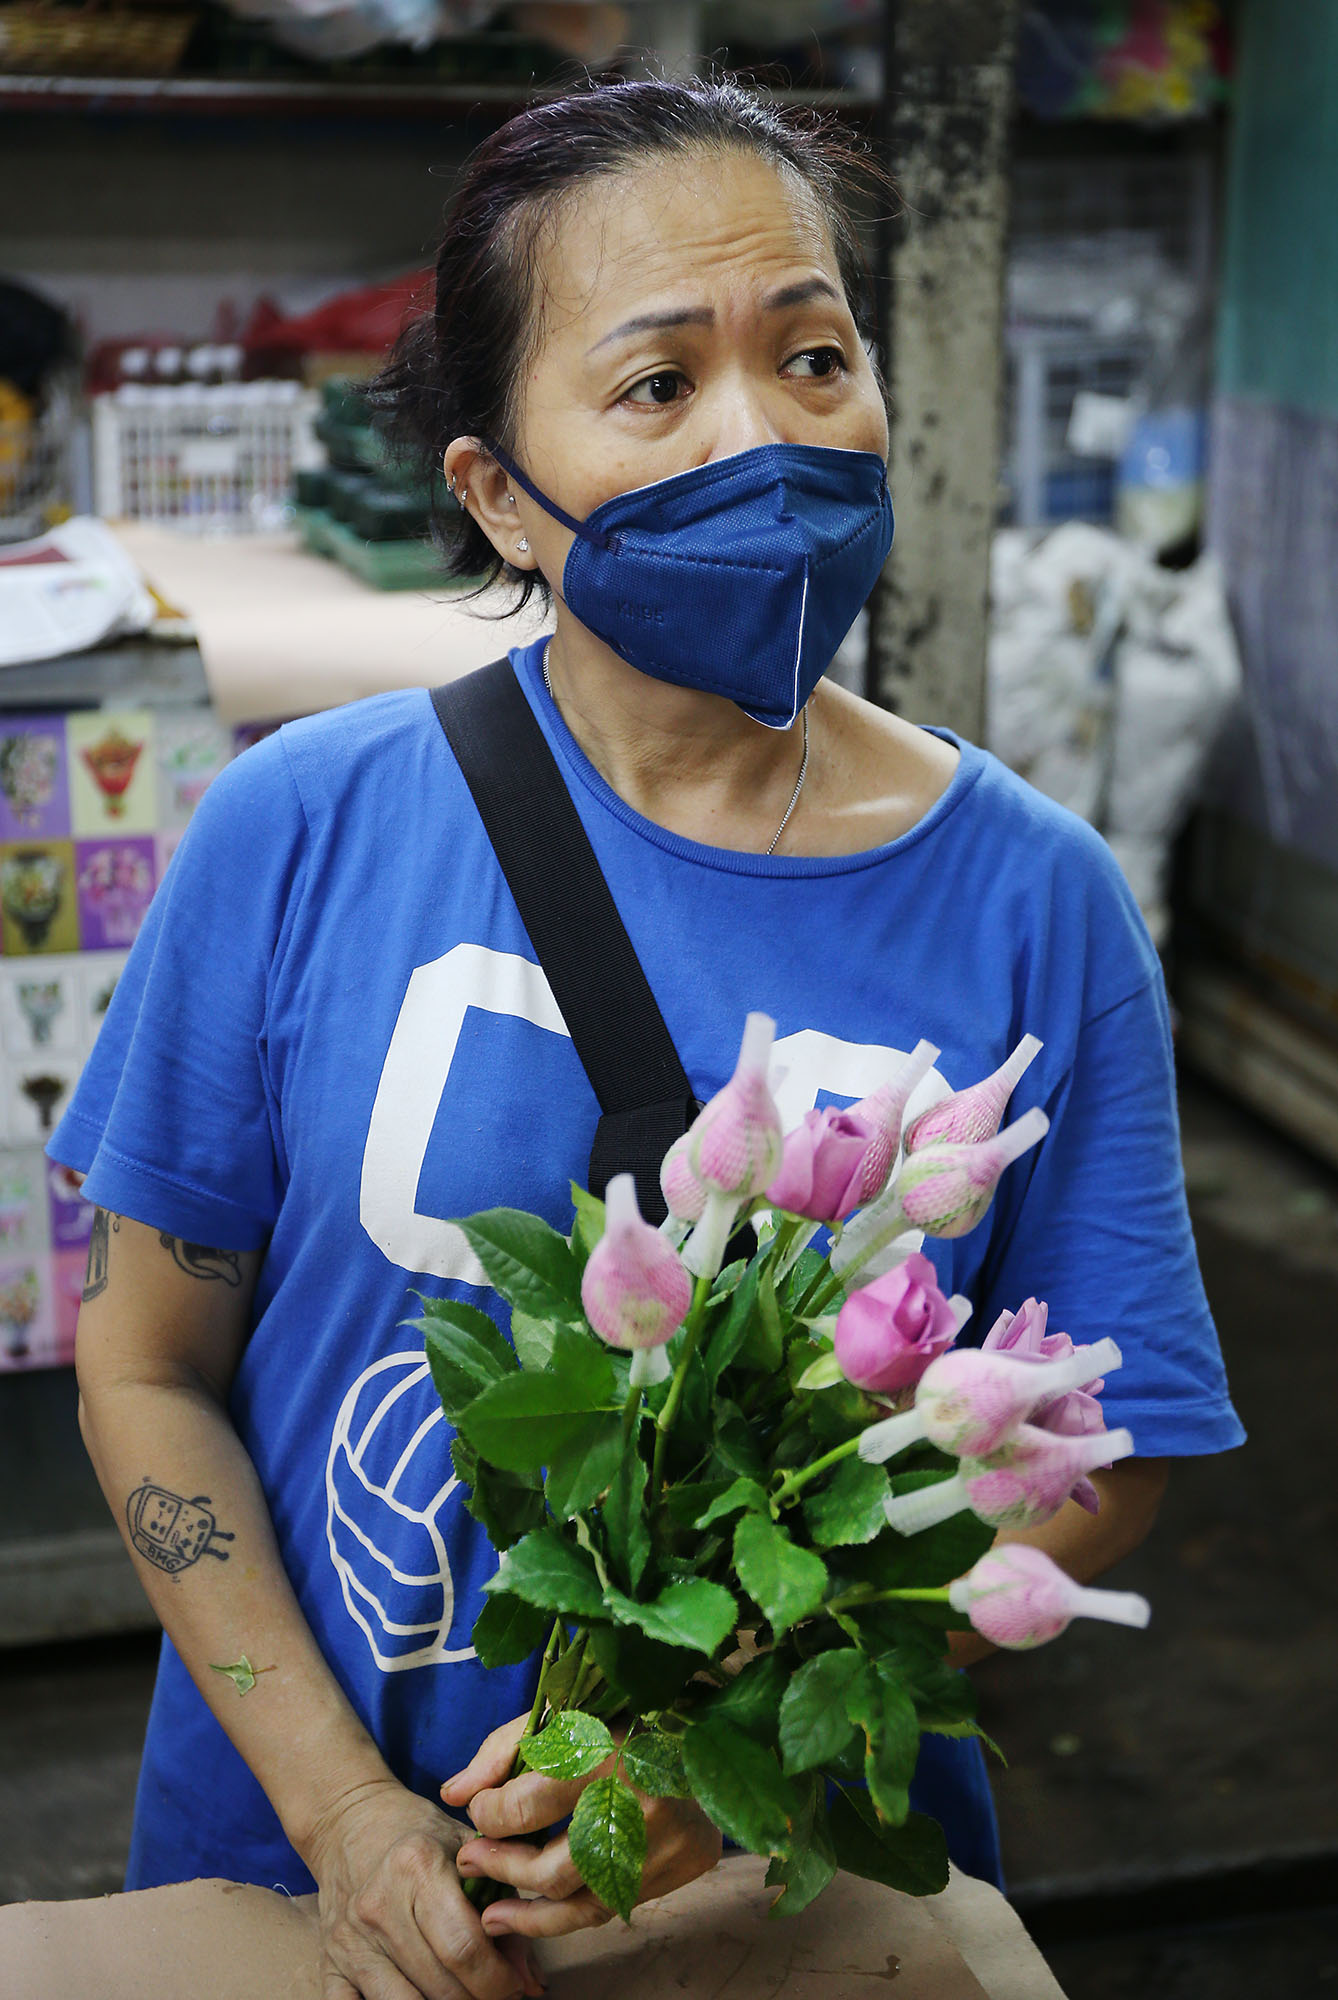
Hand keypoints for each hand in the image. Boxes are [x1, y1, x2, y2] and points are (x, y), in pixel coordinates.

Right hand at [305, 1773, 546, 1999]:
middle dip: (477, 1999)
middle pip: (439, 1985)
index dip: (498, 1980)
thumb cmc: (420, 1835)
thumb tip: (532, 1983)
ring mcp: (349, 1938)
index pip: (464, 1947)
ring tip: (462, 1994)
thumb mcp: (468, 1851)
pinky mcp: (328, 1961)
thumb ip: (505, 1907)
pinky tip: (419, 1996)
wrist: (350, 1820)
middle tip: (495, 1992)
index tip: (514, 1984)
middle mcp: (379, 1904)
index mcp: (418, 1866)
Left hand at [441, 1715, 722, 1940]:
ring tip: (491, 1913)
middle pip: (551, 1869)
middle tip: (470, 1860)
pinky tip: (533, 1916)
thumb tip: (452, 1793)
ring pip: (582, 1902)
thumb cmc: (620, 1719)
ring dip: (527, 1913)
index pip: (525, 1806)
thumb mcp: (558, 1717)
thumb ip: (501, 1753)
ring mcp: (666, 1843)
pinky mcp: (684, 1863)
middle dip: (501, 1868)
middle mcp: (639, 1804)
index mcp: (604, 1753)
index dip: (488, 1813)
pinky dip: (569, 1916)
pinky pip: (613, 1904)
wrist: (705, 1730)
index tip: (479, 1809)